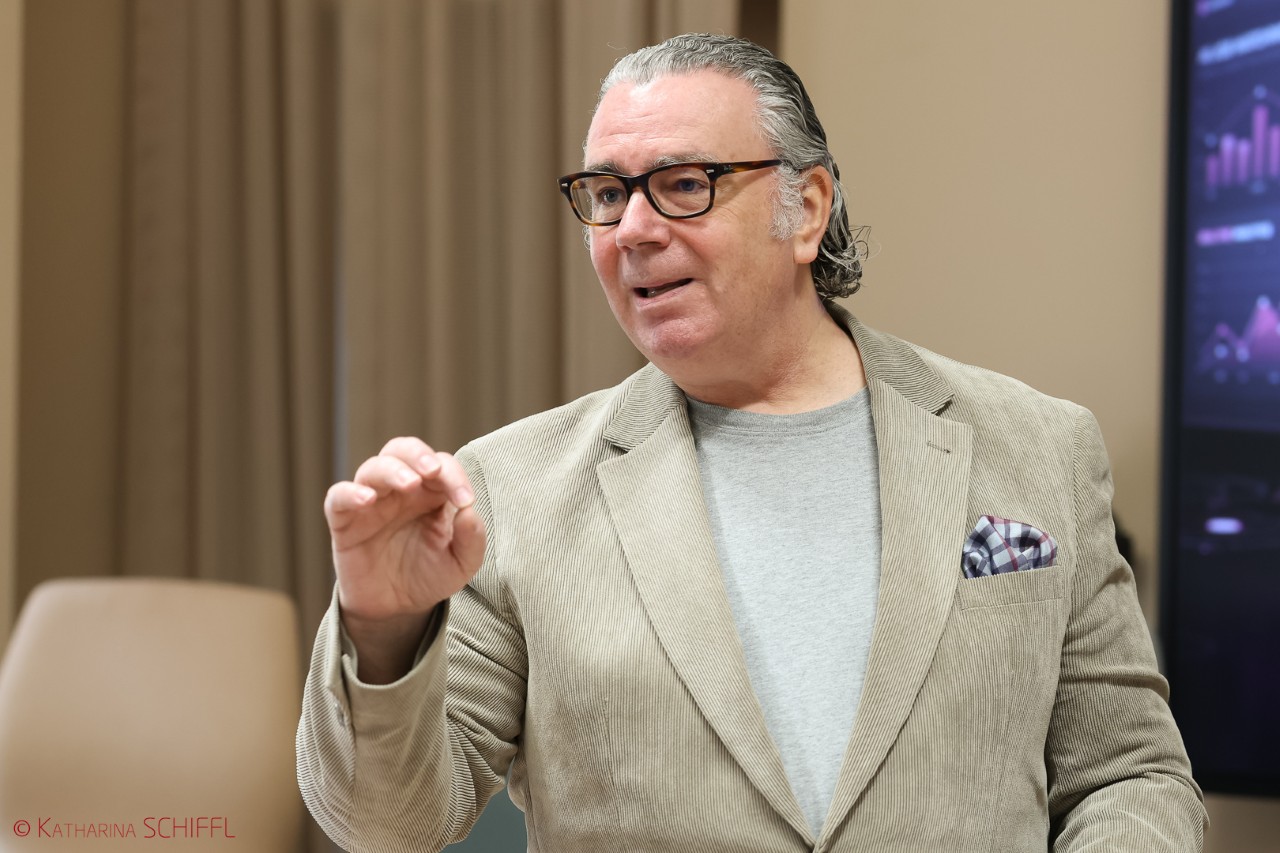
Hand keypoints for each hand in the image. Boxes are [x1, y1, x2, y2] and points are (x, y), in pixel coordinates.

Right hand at [324, 437, 485, 678]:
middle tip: (432, 470)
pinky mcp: (344, 520)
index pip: (441, 465)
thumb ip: (472, 540)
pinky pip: (338, 496)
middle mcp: (400, 490)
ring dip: (392, 470)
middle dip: (418, 454)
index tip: (465, 500)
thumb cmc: (428, 576)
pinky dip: (350, 492)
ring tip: (409, 483)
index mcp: (431, 493)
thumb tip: (470, 512)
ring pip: (373, 467)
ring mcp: (371, 502)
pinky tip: (367, 499)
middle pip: (403, 450)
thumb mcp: (460, 564)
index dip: (454, 476)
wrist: (395, 608)